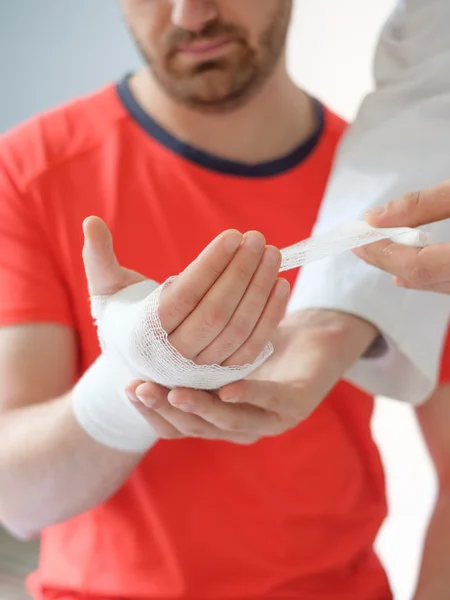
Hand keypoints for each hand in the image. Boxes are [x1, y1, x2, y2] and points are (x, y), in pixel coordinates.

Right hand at [82, 216, 289, 441]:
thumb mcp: (106, 289)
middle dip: (241, 273)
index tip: (233, 235)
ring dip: (260, 291)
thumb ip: (99, 257)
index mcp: (146, 333)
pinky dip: (270, 317)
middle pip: (216, 313)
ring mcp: (202, 369)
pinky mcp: (224, 374)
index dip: (211, 266)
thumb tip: (91, 220)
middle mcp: (175, 356)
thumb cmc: (125, 318)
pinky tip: (280, 285)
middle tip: (258, 239)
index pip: (184, 296)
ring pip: (238, 329)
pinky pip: (253, 347)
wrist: (140, 363)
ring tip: (273, 255)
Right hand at [129, 310, 376, 442]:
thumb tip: (140, 343)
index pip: (176, 426)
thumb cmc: (259, 345)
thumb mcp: (216, 353)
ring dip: (200, 408)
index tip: (127, 387)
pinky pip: (271, 402)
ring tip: (173, 393)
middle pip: (197, 428)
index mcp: (217, 420)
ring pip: (229, 422)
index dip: (151, 412)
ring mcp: (270, 421)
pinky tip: (228, 388)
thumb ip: (185, 358)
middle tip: (140, 390)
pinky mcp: (297, 405)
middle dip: (166, 410)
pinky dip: (249, 395)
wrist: (313, 339)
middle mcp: (240, 428)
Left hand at [353, 181, 449, 293]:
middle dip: (386, 259)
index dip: (383, 252)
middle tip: (359, 242)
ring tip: (375, 249)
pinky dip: (423, 275)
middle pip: (422, 278)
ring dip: (403, 267)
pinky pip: (445, 284)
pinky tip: (402, 272)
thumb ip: (425, 204)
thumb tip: (376, 218)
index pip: (418, 266)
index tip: (359, 237)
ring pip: (433, 284)